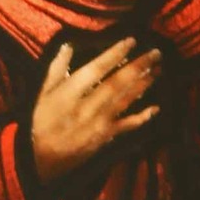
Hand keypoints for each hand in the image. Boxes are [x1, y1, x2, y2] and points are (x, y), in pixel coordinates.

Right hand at [31, 36, 159, 183]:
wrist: (41, 158)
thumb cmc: (41, 122)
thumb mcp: (43, 93)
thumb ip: (57, 68)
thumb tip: (68, 45)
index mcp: (69, 93)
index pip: (96, 69)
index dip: (115, 54)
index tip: (131, 41)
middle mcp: (87, 106)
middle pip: (117, 83)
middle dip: (138, 66)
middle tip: (156, 53)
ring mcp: (98, 123)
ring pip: (125, 100)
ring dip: (143, 85)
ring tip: (158, 70)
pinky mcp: (104, 137)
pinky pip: (127, 126)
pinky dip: (142, 117)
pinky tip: (156, 109)